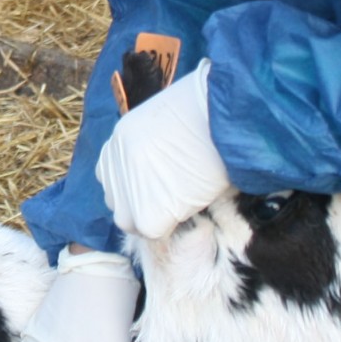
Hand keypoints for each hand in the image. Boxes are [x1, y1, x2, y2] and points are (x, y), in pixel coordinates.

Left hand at [96, 59, 229, 238]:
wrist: (225, 110)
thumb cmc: (209, 109)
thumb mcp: (168, 120)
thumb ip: (154, 147)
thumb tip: (165, 171)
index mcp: (118, 139)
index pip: (116, 176)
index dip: (140, 185)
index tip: (164, 181)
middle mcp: (115, 163)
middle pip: (119, 203)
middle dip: (143, 205)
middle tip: (177, 195)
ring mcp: (127, 189)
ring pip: (132, 222)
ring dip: (156, 217)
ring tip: (188, 196)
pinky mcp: (146, 212)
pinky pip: (154, 232)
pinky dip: (174, 224)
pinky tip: (194, 200)